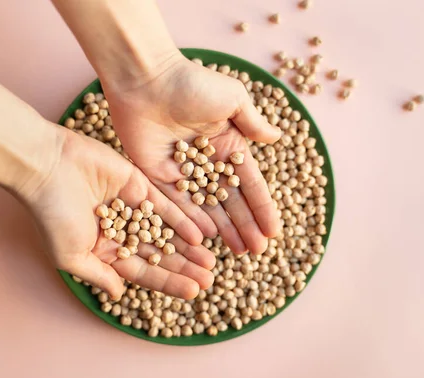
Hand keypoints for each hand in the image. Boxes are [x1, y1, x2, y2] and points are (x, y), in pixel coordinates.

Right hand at [19, 125, 215, 299]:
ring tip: (210, 261)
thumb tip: (120, 296)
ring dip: (188, 247)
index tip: (193, 292)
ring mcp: (131, 207)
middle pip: (159, 253)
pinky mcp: (138, 183)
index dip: (168, 282)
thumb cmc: (52, 214)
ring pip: (166, 231)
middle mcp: (121, 230)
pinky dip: (182, 220)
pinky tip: (200, 235)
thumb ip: (99, 275)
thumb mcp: (71, 256)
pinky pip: (165, 206)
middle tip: (211, 278)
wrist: (45, 166)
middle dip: (184, 267)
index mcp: (105, 250)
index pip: (143, 271)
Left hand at [105, 56, 280, 254]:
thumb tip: (277, 139)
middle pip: (229, 201)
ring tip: (238, 251)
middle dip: (245, 225)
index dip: (262, 207)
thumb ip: (253, 123)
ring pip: (206, 208)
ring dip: (223, 229)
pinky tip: (207, 237)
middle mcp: (206, 162)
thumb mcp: (232, 99)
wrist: (146, 80)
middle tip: (257, 251)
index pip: (249, 183)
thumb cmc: (192, 84)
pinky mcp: (156, 176)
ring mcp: (182, 171)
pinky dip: (192, 220)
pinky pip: (177, 203)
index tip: (273, 232)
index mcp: (227, 145)